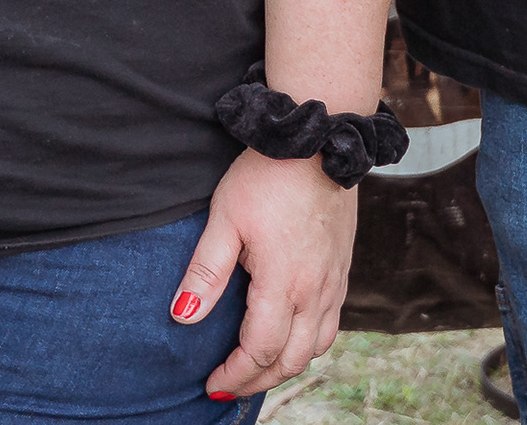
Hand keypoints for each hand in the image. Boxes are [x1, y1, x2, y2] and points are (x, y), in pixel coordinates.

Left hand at [177, 150, 358, 401]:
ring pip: (317, 345)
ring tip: (257, 367)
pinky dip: (309, 342)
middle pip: (292, 358)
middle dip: (259, 378)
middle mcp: (316, 290)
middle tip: (229, 385)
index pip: (260, 349)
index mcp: (284, 283)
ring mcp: (334, 281)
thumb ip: (205, 272)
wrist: (318, 140)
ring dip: (286, 364)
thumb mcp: (225, 218)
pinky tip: (290, 334)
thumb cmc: (266, 175)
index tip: (211, 384)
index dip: (235, 374)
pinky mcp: (342, 268)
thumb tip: (183, 315)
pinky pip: (332, 323)